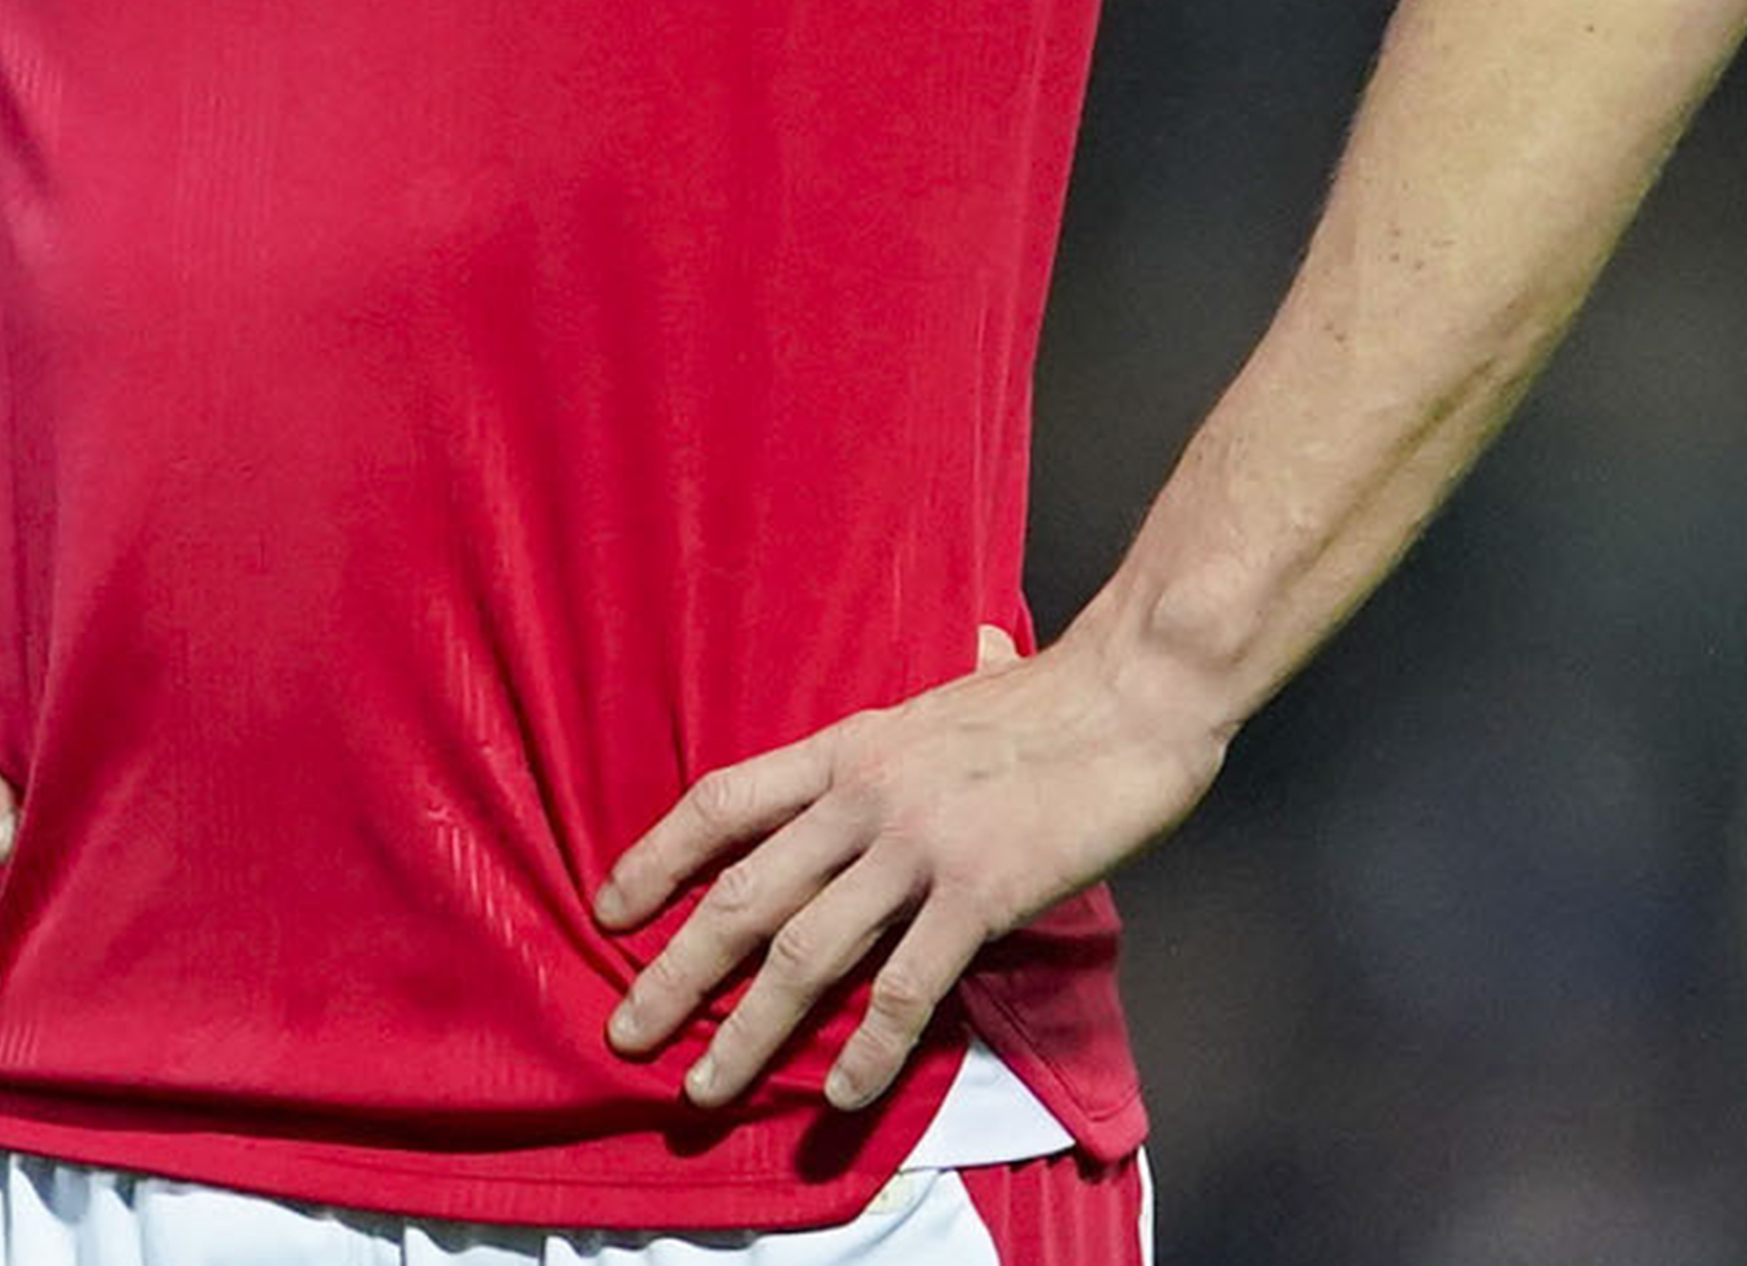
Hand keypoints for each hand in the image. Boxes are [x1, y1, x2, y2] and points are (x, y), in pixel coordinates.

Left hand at [592, 625, 1224, 1109]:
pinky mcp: (981, 893)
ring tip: (705, 1089)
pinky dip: (869, 1049)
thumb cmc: (1058, 695)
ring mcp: (919, 846)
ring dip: (750, 1031)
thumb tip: (980, 652)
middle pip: (743, 894)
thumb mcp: (961, 690)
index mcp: (848, 747)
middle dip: (675, 973)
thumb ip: (941, 696)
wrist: (1137, 689)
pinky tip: (840, 1094)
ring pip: (806, 953)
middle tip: (624, 1034)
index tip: (609, 910)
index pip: (723, 802)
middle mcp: (863, 798)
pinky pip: (906, 986)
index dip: (656, 857)